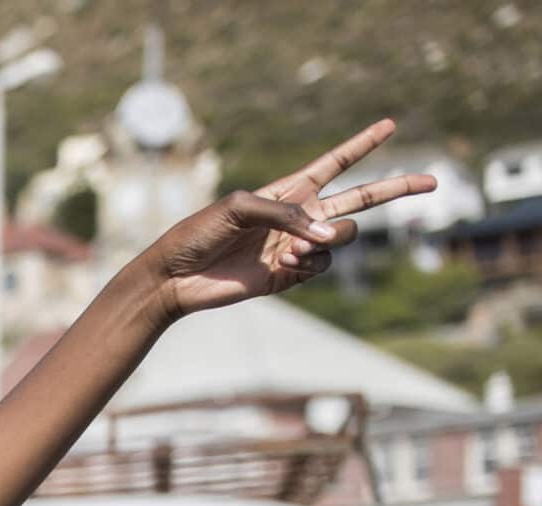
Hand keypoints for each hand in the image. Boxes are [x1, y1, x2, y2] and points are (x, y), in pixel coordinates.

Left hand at [138, 119, 434, 318]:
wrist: (177, 277)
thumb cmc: (199, 232)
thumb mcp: (239, 208)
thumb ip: (286, 214)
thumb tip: (326, 238)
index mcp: (290, 190)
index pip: (336, 163)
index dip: (363, 144)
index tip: (389, 125)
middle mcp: (300, 216)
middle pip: (362, 199)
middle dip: (397, 188)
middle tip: (432, 182)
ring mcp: (298, 246)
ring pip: (342, 238)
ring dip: (324, 241)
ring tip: (288, 250)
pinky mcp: (291, 275)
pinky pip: (322, 265)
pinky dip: (309, 262)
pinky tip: (283, 263)